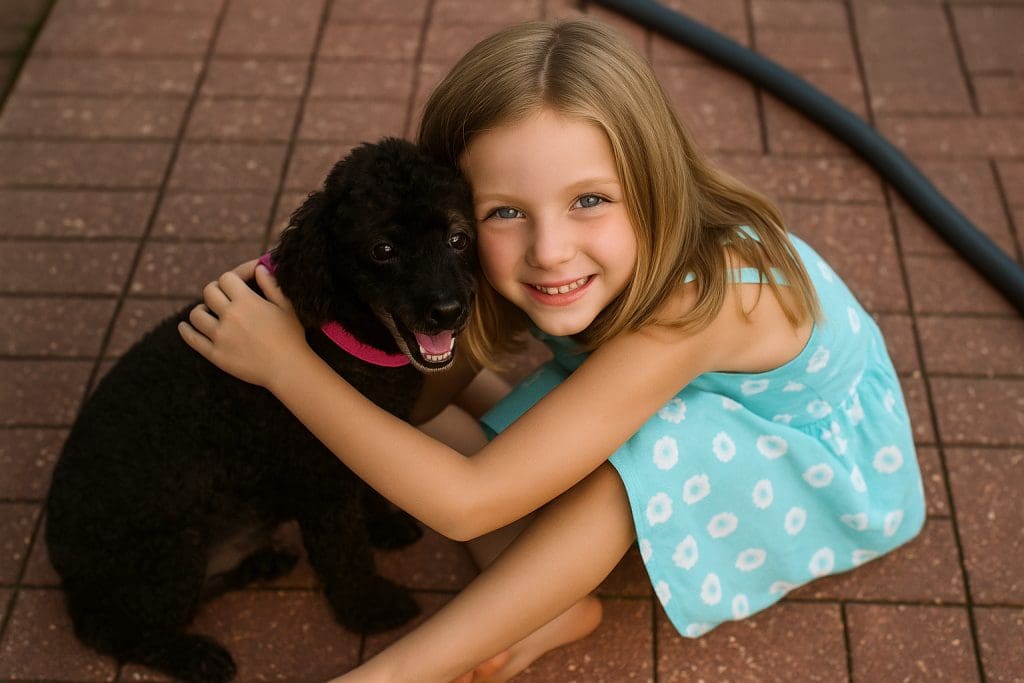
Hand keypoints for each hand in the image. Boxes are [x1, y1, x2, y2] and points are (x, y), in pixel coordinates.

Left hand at [178, 263, 308, 389]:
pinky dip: (186, 330)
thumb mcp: (286, 306)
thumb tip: (258, 267)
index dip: (233, 276)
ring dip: (202, 310)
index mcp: (247, 301)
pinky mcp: (216, 354)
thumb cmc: (292, 336)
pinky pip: (192, 338)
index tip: (241, 281)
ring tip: (210, 313)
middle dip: (216, 290)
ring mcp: (220, 336)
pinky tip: (184, 326)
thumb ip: (271, 284)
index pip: (226, 278)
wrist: (288, 369)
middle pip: (209, 292)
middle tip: (223, 296)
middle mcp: (230, 316)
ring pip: (196, 314)